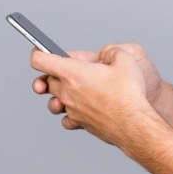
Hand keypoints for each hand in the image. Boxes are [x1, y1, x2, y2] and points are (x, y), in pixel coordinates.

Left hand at [31, 45, 160, 148]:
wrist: (134, 124)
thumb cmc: (128, 94)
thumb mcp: (125, 59)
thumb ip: (112, 51)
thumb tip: (108, 53)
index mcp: (73, 72)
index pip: (40, 59)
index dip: (39, 51)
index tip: (41, 49)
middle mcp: (66, 92)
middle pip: (48, 80)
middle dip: (56, 73)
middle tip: (73, 69)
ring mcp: (71, 109)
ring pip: (54, 100)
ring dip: (60, 93)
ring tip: (75, 89)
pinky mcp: (79, 123)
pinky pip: (66, 118)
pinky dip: (70, 113)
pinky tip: (81, 108)